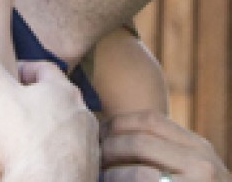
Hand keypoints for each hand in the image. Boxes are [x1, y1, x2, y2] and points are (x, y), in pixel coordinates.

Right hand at [0, 6, 98, 181]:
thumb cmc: (21, 141)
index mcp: (62, 90)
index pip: (42, 69)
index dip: (20, 73)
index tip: (3, 83)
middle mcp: (82, 114)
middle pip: (56, 98)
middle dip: (34, 101)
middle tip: (10, 109)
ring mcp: (88, 146)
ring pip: (66, 128)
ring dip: (47, 129)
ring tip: (23, 138)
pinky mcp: (87, 173)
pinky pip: (70, 156)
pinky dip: (55, 155)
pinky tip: (36, 162)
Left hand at [101, 110, 230, 180]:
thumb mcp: (195, 169)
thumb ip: (168, 151)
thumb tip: (114, 134)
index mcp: (200, 149)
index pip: (151, 120)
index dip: (119, 122)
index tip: (100, 131)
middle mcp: (202, 165)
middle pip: (139, 142)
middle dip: (108, 147)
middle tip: (92, 156)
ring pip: (138, 174)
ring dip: (111, 174)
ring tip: (98, 177)